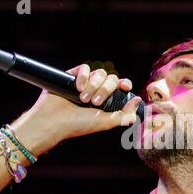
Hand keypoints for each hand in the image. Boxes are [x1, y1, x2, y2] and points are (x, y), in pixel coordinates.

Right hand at [12, 64, 141, 155]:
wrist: (54, 121)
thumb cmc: (79, 125)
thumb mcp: (105, 122)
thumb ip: (124, 115)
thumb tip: (138, 100)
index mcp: (108, 101)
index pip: (121, 86)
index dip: (125, 84)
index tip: (124, 86)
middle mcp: (97, 90)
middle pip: (111, 78)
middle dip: (105, 90)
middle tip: (94, 102)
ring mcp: (85, 83)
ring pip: (99, 73)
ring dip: (93, 86)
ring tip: (82, 98)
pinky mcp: (72, 76)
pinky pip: (85, 68)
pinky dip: (83, 77)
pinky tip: (77, 87)